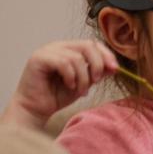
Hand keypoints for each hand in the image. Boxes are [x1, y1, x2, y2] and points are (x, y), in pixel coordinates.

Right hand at [2, 40, 118, 129]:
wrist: (37, 108)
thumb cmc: (58, 95)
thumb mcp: (84, 83)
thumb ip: (96, 73)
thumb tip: (114, 66)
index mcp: (69, 50)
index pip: (93, 44)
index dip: (106, 55)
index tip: (115, 69)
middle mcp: (58, 47)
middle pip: (87, 46)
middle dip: (97, 64)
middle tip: (97, 81)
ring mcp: (47, 51)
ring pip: (76, 57)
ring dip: (83, 77)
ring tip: (79, 90)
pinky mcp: (38, 59)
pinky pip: (63, 63)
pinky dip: (71, 76)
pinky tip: (69, 86)